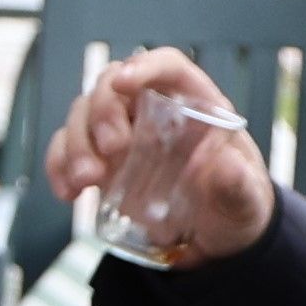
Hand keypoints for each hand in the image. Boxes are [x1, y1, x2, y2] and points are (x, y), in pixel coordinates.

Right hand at [39, 50, 270, 263]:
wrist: (217, 239)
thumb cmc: (237, 207)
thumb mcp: (247, 202)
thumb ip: (237, 184)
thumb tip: (223, 164)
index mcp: (195, 104)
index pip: (167, 66)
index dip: (144, 66)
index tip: (124, 81)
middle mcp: (152, 110)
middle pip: (113, 85)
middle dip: (102, 112)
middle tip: (111, 151)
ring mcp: (122, 133)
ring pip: (82, 114)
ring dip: (75, 143)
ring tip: (86, 182)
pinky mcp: (100, 162)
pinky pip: (66, 149)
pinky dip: (58, 166)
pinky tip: (68, 193)